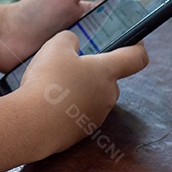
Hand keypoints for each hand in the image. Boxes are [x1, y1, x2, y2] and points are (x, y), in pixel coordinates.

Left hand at [0, 0, 128, 72]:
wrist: (4, 37)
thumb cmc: (34, 10)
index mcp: (92, 18)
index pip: (122, 23)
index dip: (136, 25)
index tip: (147, 25)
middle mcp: (91, 40)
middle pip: (119, 46)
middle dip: (125, 47)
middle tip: (127, 46)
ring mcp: (82, 59)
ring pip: (106, 65)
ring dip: (110, 63)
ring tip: (110, 61)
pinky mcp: (71, 77)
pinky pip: (89, 79)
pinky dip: (94, 79)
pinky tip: (97, 79)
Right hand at [14, 30, 148, 155]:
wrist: (34, 123)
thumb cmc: (48, 80)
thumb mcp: (55, 46)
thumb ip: (69, 39)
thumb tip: (73, 46)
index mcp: (106, 72)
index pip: (136, 58)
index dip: (137, 47)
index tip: (134, 40)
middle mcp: (108, 95)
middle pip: (108, 78)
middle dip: (92, 71)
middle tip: (68, 65)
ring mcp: (96, 116)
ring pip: (92, 96)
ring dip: (79, 89)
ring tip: (52, 86)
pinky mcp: (82, 132)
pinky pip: (79, 113)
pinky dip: (68, 107)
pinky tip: (48, 103)